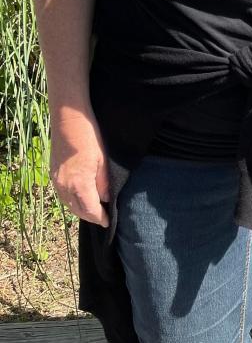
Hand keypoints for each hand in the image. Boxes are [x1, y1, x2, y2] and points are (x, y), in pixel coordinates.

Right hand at [50, 112, 109, 226]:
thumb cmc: (90, 137)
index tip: (108, 222)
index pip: (90, 210)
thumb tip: (106, 198)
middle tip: (102, 218)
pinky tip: (79, 197)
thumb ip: (104, 182)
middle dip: (90, 216)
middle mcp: (65, 186)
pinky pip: (62, 195)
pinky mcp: (53, 174)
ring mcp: (57, 181)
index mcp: (80, 184)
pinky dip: (71, 200)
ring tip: (92, 210)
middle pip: (77, 210)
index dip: (100, 218)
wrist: (68, 120)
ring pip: (68, 204)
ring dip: (80, 210)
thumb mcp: (103, 160)